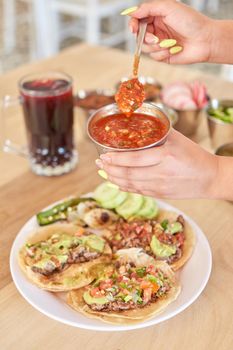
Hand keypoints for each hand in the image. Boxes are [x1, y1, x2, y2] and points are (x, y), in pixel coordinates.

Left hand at [96, 129, 222, 199]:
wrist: (210, 178)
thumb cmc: (194, 155)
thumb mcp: (178, 139)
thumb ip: (157, 132)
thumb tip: (136, 124)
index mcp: (165, 156)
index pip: (133, 159)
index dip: (115, 159)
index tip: (104, 154)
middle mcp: (161, 174)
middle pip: (128, 174)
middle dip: (109, 169)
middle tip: (99, 163)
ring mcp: (160, 187)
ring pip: (130, 184)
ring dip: (114, 178)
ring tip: (104, 172)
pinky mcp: (160, 195)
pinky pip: (138, 192)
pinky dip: (124, 187)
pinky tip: (116, 183)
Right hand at [128, 0, 213, 63]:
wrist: (205, 40)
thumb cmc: (191, 21)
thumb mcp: (169, 7)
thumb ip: (148, 8)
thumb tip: (132, 12)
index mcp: (157, 16)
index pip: (138, 19)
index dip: (133, 24)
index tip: (133, 29)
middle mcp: (157, 29)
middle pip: (139, 35)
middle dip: (145, 38)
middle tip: (155, 39)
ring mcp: (159, 43)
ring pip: (145, 47)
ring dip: (155, 46)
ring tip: (169, 43)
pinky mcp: (163, 55)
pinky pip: (154, 56)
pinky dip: (162, 53)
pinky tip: (173, 49)